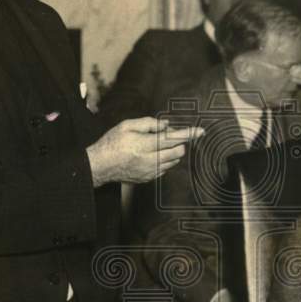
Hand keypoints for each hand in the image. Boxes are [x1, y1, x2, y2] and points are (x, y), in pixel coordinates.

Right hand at [87, 117, 202, 186]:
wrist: (100, 166)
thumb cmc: (112, 143)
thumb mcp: (126, 126)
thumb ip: (148, 123)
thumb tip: (166, 125)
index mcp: (144, 145)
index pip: (172, 139)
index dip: (188, 134)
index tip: (200, 131)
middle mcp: (149, 160)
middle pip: (178, 152)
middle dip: (178, 142)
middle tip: (166, 135)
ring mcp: (150, 172)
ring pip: (174, 161)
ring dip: (172, 151)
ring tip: (155, 145)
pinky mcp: (149, 178)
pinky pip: (166, 168)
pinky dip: (165, 160)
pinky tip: (152, 154)